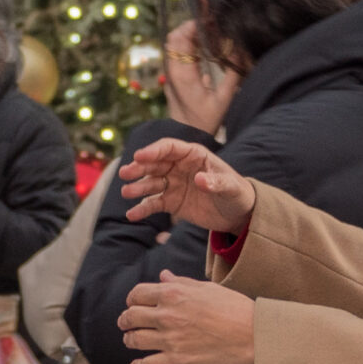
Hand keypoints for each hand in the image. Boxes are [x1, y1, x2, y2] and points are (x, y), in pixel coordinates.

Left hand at [116, 272, 255, 363]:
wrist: (254, 335)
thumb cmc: (235, 308)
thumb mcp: (208, 288)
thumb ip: (181, 283)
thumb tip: (163, 276)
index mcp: (174, 293)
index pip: (137, 294)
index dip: (132, 299)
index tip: (133, 304)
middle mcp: (167, 315)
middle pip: (131, 317)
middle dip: (125, 320)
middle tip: (126, 324)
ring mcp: (170, 339)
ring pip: (135, 340)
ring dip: (130, 340)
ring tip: (132, 341)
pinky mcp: (177, 361)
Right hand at [120, 137, 254, 236]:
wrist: (237, 215)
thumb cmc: (237, 194)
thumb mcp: (231, 187)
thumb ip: (217, 182)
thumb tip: (199, 179)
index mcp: (193, 155)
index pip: (169, 148)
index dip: (153, 151)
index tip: (139, 156)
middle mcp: (179, 167)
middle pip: (155, 164)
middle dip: (139, 168)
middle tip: (125, 173)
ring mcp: (173, 184)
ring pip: (151, 183)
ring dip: (138, 187)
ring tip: (126, 192)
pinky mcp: (171, 202)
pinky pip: (153, 204)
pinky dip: (142, 209)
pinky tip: (132, 215)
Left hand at [162, 20, 235, 135]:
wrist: (186, 135)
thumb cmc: (206, 120)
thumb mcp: (224, 99)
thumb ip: (233, 73)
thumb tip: (240, 49)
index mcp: (183, 74)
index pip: (181, 38)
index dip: (194, 24)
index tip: (210, 18)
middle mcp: (172, 71)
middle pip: (174, 37)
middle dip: (191, 25)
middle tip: (211, 23)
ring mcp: (170, 73)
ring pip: (174, 44)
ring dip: (189, 34)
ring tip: (209, 31)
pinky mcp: (173, 76)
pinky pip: (176, 53)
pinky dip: (188, 44)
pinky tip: (204, 45)